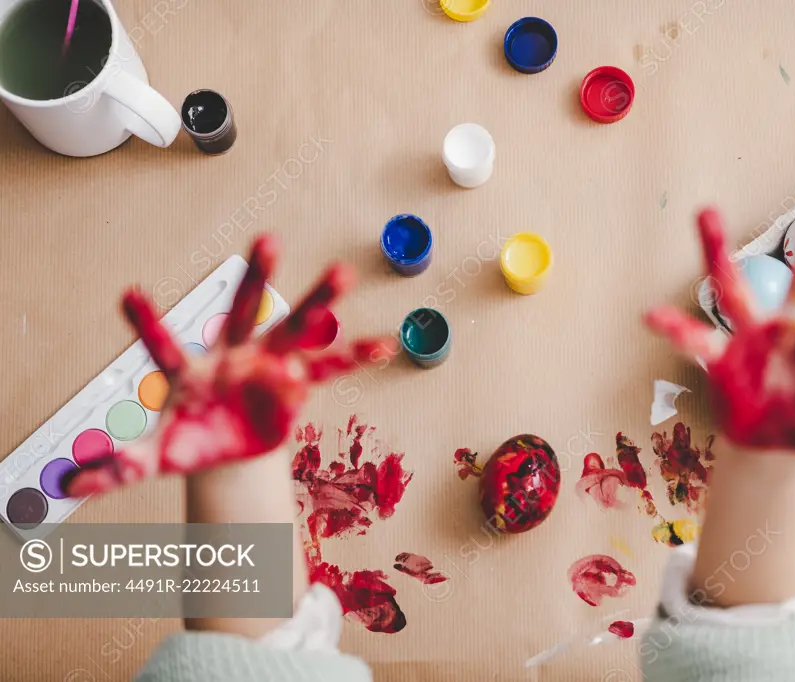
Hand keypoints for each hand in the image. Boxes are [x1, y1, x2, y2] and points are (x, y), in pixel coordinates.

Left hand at [63, 236, 395, 496]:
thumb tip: (68, 484)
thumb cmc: (190, 440)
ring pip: (295, 327)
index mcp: (192, 372)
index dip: (148, 322)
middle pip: (244, 312)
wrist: (226, 446)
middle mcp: (233, 356)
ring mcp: (268, 365)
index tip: (128, 292)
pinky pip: (330, 370)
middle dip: (257, 279)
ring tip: (342, 275)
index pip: (166, 346)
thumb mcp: (156, 458)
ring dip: (318, 301)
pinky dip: (355, 358)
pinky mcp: (296, 384)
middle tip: (268, 238)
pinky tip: (384, 345)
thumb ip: (118, 467)